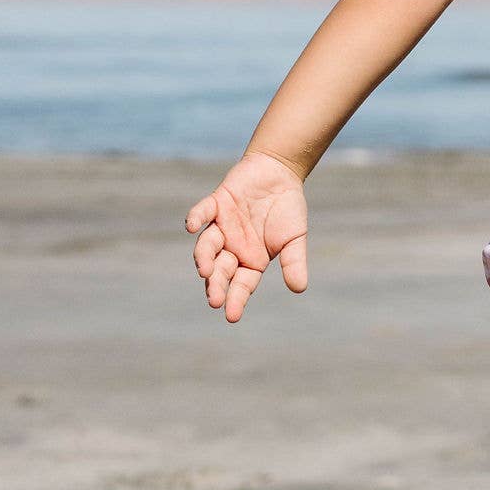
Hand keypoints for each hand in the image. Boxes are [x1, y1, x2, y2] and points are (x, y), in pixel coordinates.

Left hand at [184, 150, 310, 321]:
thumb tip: (299, 288)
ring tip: (206, 271)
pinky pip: (202, 213)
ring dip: (204, 258)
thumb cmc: (288, 209)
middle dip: (216, 285)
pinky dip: (195, 218)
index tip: (231, 316)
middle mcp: (232, 247)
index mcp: (251, 260)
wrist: (280, 173)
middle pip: (220, 270)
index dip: (236, 299)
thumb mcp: (295, 239)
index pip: (241, 284)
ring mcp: (222, 226)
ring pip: (207, 246)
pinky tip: (191, 227)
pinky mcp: (216, 204)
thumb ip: (294, 262)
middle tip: (214, 300)